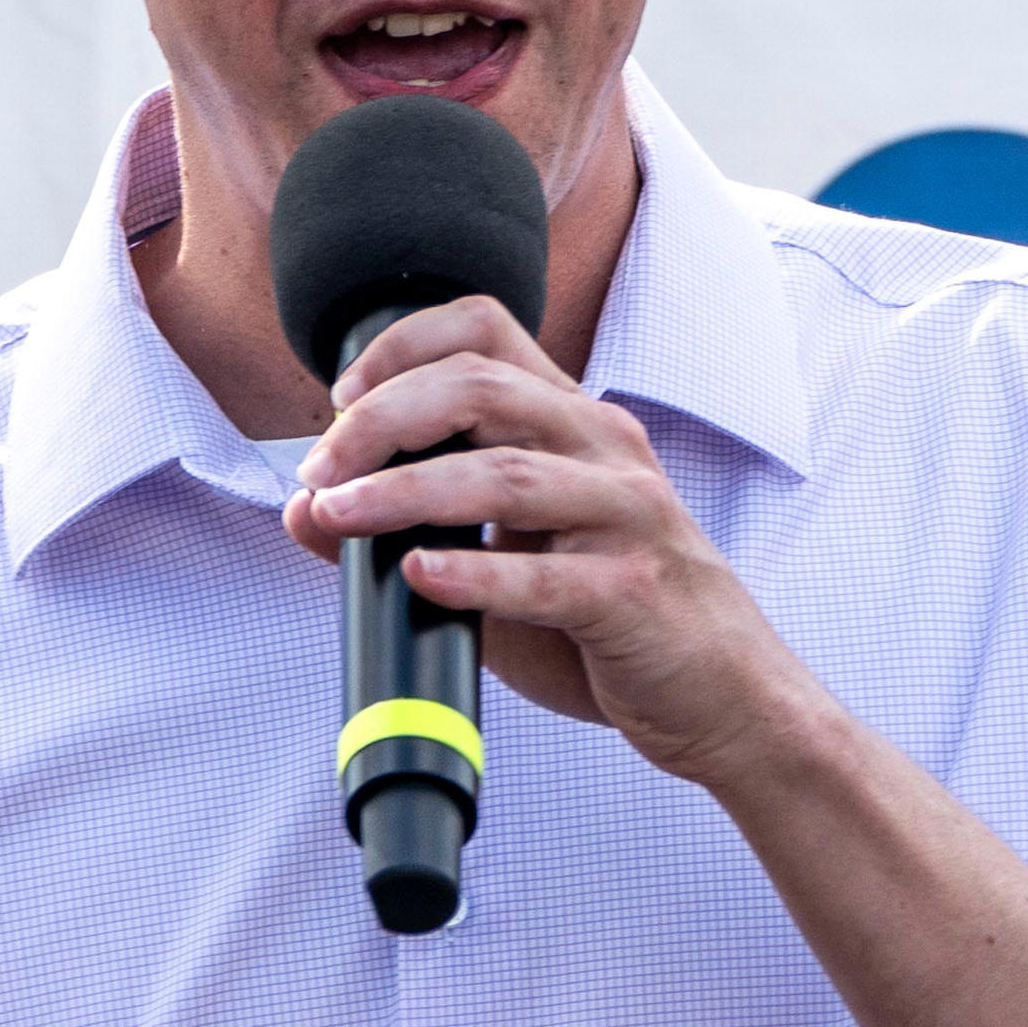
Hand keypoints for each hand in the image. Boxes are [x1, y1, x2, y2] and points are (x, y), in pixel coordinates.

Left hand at [280, 294, 819, 786]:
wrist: (725, 697)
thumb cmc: (611, 619)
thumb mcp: (506, 561)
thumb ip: (412, 530)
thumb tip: (302, 513)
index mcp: (574, 423)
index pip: (487, 329)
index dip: (402, 347)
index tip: (340, 399)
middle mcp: (606, 450)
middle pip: (482, 389)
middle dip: (383, 421)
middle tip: (320, 471)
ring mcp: (628, 518)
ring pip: (506, 477)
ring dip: (406, 493)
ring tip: (339, 516)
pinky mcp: (636, 593)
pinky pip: (547, 576)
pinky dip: (476, 576)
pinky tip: (420, 579)